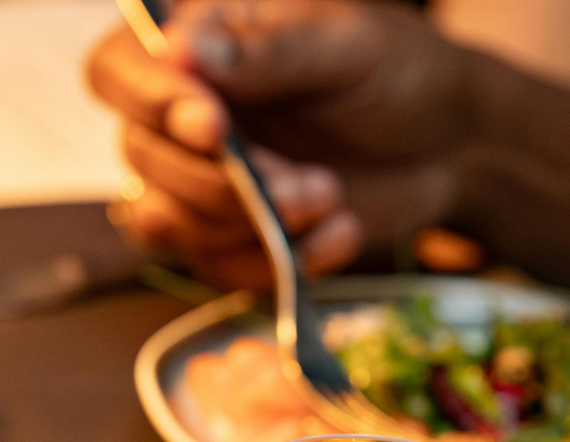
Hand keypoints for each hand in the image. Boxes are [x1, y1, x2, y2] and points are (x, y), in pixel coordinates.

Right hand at [86, 0, 474, 289]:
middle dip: (225, 183)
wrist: (451, 146)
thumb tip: (182, 50)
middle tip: (310, 182)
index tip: (213, 127)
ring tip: (329, 200)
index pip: (118, 71)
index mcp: (197, 46)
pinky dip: (276, 261)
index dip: (149, 103)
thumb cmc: (400, 73)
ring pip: (164, 222)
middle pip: (142, 158)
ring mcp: (194, 180)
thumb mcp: (347, 46)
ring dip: (248, 226)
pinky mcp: (221, 237)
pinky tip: (337, 234)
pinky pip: (212, 266)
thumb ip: (267, 52)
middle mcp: (177, 114)